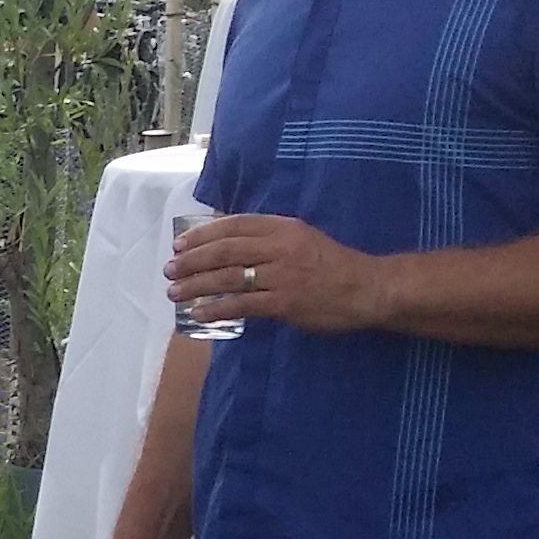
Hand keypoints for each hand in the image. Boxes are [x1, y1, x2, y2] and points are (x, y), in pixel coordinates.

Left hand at [170, 211, 386, 334]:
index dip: (203, 234)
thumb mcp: (302, 238)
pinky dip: (217, 308)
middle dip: (192, 260)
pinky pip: (243, 305)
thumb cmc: (331, 264)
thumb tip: (225, 242)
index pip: (234, 225)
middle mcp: (280, 247)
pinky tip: (199, 313)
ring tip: (175, 292)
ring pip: (228, 277)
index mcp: (284, 227)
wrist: (368, 288)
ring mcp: (283, 275)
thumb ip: (268, 238)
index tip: (180, 244)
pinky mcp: (286, 302)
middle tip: (170, 270)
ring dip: (196, 285)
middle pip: (225, 250)